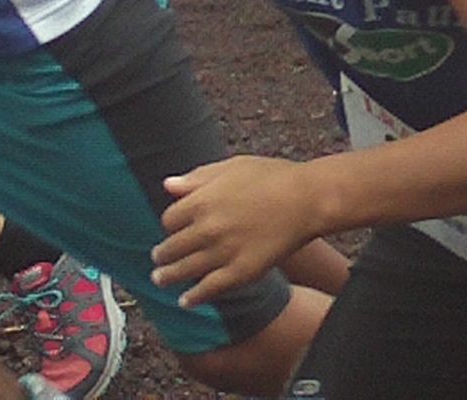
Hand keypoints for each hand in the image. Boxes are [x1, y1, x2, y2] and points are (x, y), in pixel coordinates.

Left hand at [151, 156, 321, 307]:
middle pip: (171, 248)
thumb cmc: (274, 176)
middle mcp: (207, 228)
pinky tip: (186, 301)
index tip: (174, 229)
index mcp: (203, 200)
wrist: (309, 198)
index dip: (171, 225)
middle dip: (162, 255)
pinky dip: (194, 297)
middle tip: (158, 260)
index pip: (170, 220)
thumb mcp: (234, 166)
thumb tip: (167, 186)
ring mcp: (223, 252)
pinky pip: (209, 289)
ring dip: (168, 277)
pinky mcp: (241, 271)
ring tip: (160, 280)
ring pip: (184, 271)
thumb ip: (198, 177)